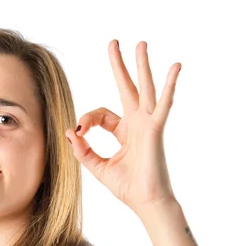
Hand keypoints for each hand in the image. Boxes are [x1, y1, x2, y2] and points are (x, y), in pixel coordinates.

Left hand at [65, 40, 181, 216]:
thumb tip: (70, 131)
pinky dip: (170, 85)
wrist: (146, 202)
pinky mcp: (155, 129)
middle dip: (119, 66)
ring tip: (139, 44)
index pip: (101, 114)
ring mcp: (147, 123)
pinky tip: (175, 66)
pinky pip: (164, 103)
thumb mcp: (98, 167)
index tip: (79, 132)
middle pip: (126, 88)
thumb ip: (83, 150)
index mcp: (123, 131)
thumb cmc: (127, 187)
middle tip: (113, 43)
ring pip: (144, 88)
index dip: (87, 120)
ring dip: (141, 66)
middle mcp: (136, 123)